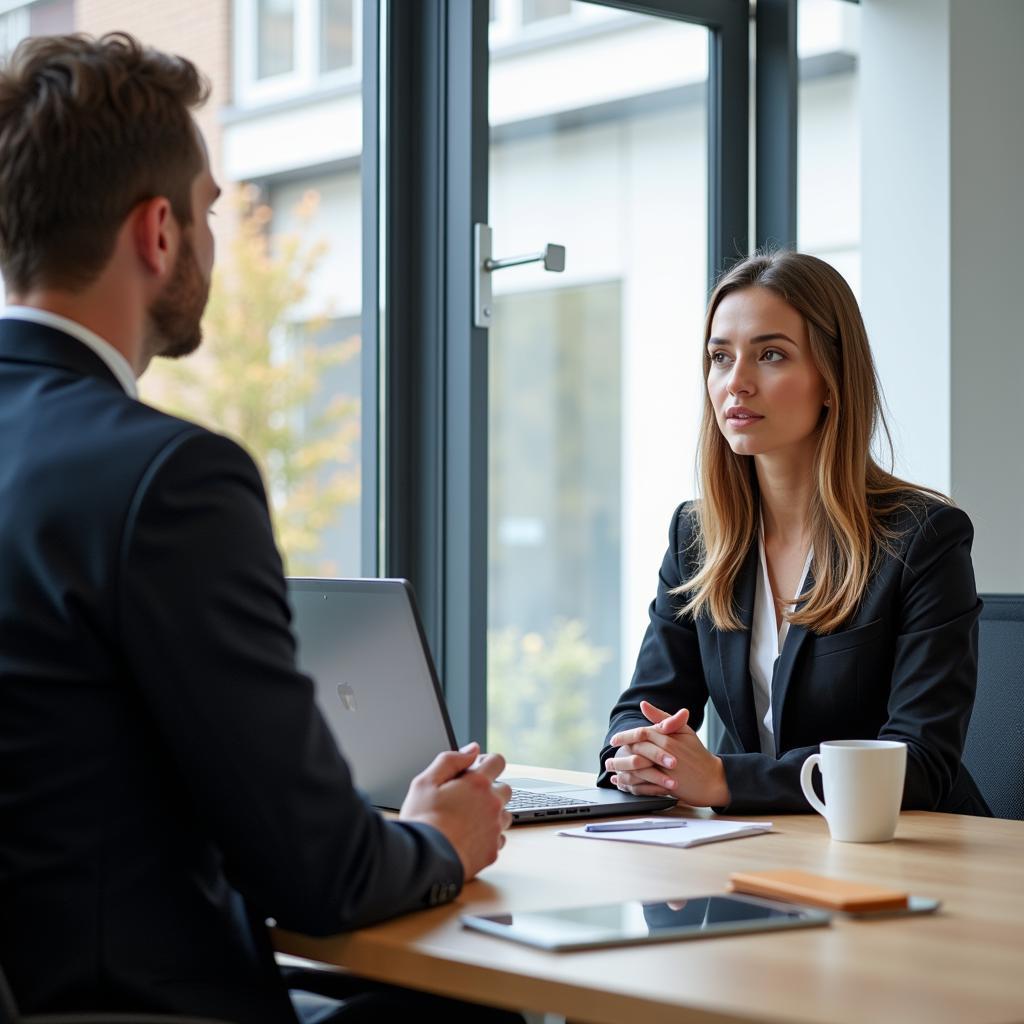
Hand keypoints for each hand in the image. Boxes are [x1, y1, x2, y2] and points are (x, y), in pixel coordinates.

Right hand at [400, 742, 512, 880]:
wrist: (423, 861)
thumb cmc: (422, 820)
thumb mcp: (426, 781)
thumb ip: (451, 760)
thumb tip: (473, 749)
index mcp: (477, 783)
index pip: (498, 761)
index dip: (487, 762)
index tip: (475, 770)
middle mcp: (492, 804)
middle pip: (505, 789)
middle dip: (491, 789)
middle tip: (468, 798)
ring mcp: (495, 828)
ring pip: (505, 815)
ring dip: (492, 814)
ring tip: (468, 820)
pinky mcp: (493, 850)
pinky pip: (499, 838)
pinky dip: (488, 836)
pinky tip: (470, 838)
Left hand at [605, 701, 729, 807]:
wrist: (713, 778)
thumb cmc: (696, 753)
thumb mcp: (683, 730)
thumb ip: (662, 717)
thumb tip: (643, 704)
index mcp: (668, 738)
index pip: (640, 733)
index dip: (625, 736)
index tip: (614, 740)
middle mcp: (665, 753)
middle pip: (635, 751)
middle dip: (619, 755)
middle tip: (609, 759)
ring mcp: (666, 771)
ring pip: (637, 770)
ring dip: (623, 772)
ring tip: (613, 773)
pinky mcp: (667, 786)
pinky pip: (644, 786)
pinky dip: (632, 786)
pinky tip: (624, 785)